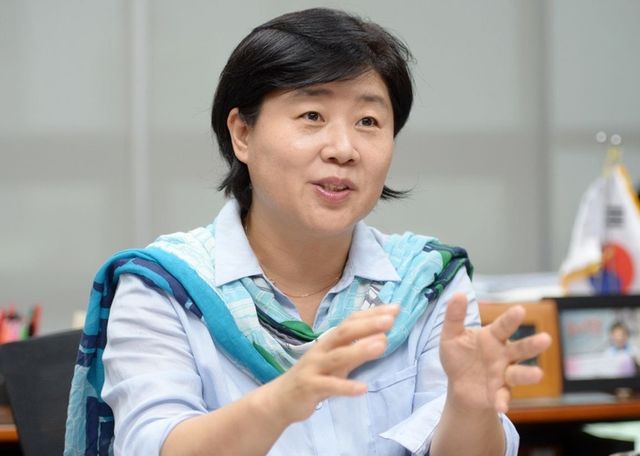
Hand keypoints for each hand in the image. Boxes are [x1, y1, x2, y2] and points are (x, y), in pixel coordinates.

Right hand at [259, 304, 399, 424]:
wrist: (280, 399)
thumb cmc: (314, 376)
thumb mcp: (336, 361)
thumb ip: (356, 350)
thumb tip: (383, 337)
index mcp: (329, 341)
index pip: (351, 322)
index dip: (371, 315)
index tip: (395, 309)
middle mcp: (321, 350)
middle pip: (344, 333)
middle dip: (367, 325)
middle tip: (390, 320)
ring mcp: (314, 368)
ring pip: (338, 356)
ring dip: (360, 350)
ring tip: (382, 344)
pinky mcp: (309, 387)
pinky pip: (329, 386)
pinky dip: (346, 386)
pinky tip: (363, 388)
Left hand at [439, 293, 551, 413]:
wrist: (459, 385)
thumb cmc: (460, 356)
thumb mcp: (451, 335)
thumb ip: (454, 316)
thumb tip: (459, 293)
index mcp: (493, 337)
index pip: (504, 326)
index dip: (511, 319)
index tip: (520, 310)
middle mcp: (503, 355)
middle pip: (520, 348)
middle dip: (532, 344)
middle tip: (545, 339)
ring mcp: (503, 374)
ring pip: (518, 373)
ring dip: (527, 374)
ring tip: (538, 374)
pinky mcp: (498, 393)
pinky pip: (503, 396)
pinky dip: (502, 401)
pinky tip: (501, 407)